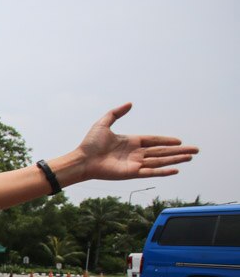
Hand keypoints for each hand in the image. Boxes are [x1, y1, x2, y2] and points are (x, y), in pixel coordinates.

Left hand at [77, 103, 198, 181]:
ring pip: (160, 162)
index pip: (154, 141)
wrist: (82, 160)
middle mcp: (135, 153)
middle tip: (195, 150)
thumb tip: (130, 103)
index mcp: (131, 141)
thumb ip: (116, 113)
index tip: (179, 141)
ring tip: (190, 157)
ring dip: (176, 159)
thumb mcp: (103, 123)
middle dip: (178, 151)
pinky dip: (163, 171)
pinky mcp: (131, 173)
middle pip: (162, 152)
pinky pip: (151, 172)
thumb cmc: (90, 143)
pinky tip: (176, 169)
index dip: (167, 141)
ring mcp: (134, 164)